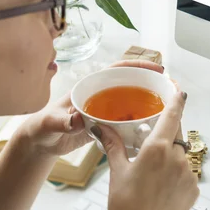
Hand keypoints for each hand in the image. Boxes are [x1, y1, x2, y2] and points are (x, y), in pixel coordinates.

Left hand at [21, 59, 164, 156]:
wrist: (40, 143)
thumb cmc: (42, 127)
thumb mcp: (51, 123)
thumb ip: (63, 120)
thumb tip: (77, 118)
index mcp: (89, 86)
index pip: (117, 70)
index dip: (137, 66)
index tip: (156, 68)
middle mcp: (100, 95)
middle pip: (129, 83)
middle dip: (149, 83)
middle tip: (169, 88)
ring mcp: (104, 110)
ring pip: (131, 102)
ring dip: (147, 103)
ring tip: (166, 108)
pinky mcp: (106, 125)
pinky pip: (127, 121)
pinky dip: (139, 123)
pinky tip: (151, 128)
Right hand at [92, 91, 198, 209]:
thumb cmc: (126, 208)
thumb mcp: (117, 172)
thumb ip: (113, 145)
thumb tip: (102, 128)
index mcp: (157, 148)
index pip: (172, 114)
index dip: (177, 99)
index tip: (179, 90)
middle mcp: (177, 158)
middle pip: (177, 133)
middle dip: (167, 132)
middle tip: (152, 141)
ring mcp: (188, 173)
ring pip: (181, 153)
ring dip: (170, 156)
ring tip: (153, 173)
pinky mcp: (194, 188)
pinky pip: (186, 172)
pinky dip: (176, 174)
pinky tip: (161, 186)